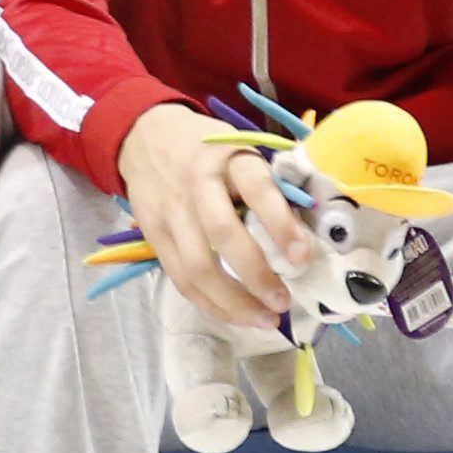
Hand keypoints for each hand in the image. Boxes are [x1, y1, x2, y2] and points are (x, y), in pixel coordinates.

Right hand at [116, 102, 313, 336]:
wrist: (144, 134)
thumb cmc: (207, 148)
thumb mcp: (240, 149)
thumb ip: (268, 184)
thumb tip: (308, 232)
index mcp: (229, 157)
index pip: (257, 189)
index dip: (280, 224)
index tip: (302, 258)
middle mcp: (196, 183)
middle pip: (223, 235)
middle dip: (257, 275)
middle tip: (284, 301)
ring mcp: (170, 211)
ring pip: (197, 266)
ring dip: (233, 302)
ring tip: (264, 318)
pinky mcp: (152, 234)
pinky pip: (179, 277)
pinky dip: (209, 303)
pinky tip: (233, 314)